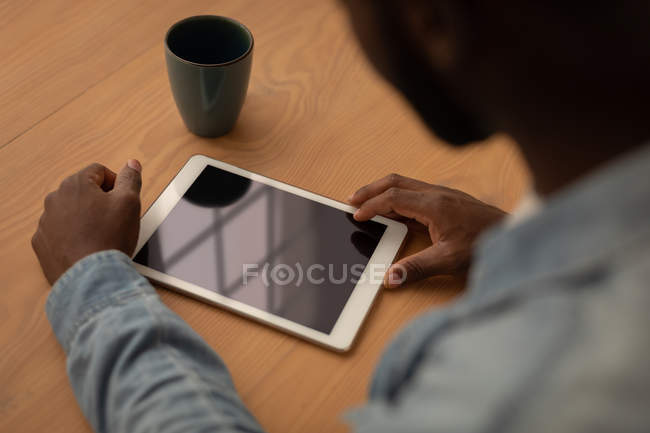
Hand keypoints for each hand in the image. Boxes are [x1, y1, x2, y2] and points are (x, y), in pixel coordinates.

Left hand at [32, 160, 142, 284]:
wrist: (92, 277)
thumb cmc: (110, 238)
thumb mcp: (130, 202)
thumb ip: (130, 179)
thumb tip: (131, 164)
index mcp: (76, 184)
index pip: (98, 171)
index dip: (116, 183)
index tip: (123, 200)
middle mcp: (55, 199)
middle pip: (82, 190)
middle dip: (99, 200)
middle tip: (115, 218)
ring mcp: (46, 222)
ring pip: (70, 211)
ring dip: (85, 217)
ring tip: (101, 235)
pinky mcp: (42, 243)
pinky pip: (59, 232)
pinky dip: (72, 235)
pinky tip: (87, 246)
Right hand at [348, 174, 505, 287]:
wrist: (512, 233)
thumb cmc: (485, 244)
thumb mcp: (449, 260)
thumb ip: (417, 268)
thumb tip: (390, 278)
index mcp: (433, 204)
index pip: (393, 198)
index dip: (371, 206)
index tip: (356, 216)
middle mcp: (436, 194)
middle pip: (394, 182)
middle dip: (370, 190)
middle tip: (351, 200)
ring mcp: (442, 194)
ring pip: (404, 184)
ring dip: (382, 191)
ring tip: (365, 202)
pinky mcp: (447, 199)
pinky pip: (414, 191)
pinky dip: (396, 196)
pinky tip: (393, 210)